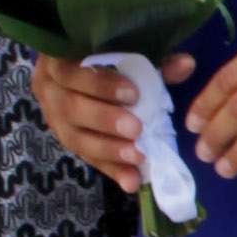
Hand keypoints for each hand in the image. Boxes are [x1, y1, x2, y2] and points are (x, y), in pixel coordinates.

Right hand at [34, 52, 151, 192]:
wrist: (76, 74)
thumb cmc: (102, 59)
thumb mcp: (124, 55)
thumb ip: (153, 61)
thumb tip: (186, 64)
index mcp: (58, 62)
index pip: (71, 72)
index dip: (100, 85)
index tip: (133, 94)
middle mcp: (49, 91)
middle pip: (71, 108)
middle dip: (105, 120)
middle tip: (135, 129)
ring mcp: (54, 120)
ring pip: (76, 139)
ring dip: (108, 150)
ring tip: (137, 156)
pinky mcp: (68, 143)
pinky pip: (88, 159)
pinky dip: (112, 170)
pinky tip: (132, 182)